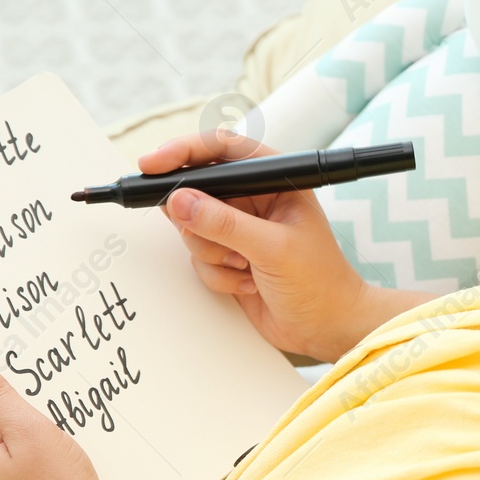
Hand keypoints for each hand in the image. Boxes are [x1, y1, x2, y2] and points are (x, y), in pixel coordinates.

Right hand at [141, 129, 424, 362]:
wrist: (327, 329)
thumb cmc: (320, 283)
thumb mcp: (273, 249)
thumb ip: (225, 224)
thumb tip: (180, 201)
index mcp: (275, 180)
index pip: (222, 150)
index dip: (183, 152)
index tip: (152, 165)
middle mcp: (254, 200)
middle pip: (197, 190)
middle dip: (201, 222)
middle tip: (221, 243)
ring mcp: (239, 230)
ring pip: (193, 228)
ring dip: (213, 254)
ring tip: (247, 267)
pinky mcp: (229, 257)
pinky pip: (198, 258)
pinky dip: (218, 275)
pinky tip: (248, 284)